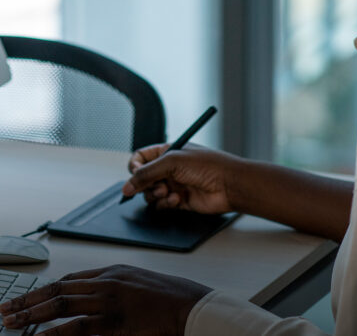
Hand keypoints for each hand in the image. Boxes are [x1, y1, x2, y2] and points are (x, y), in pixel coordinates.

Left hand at [0, 265, 211, 334]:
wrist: (195, 308)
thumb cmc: (173, 300)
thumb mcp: (140, 286)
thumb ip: (116, 290)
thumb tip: (92, 301)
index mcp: (113, 272)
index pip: (68, 280)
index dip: (43, 290)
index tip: (25, 298)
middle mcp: (106, 282)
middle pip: (57, 289)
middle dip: (28, 300)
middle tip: (5, 310)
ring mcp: (109, 302)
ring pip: (60, 305)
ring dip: (31, 314)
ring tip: (10, 322)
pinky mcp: (114, 323)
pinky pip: (76, 328)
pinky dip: (54, 334)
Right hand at [121, 144, 244, 213]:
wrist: (229, 184)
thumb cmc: (208, 165)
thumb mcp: (172, 162)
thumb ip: (146, 173)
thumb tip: (127, 186)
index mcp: (167, 152)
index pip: (141, 158)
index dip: (135, 167)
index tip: (136, 174)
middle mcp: (169, 168)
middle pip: (144, 178)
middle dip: (146, 184)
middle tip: (157, 185)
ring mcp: (174, 185)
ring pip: (151, 193)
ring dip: (156, 195)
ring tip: (167, 192)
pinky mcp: (180, 201)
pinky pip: (162, 204)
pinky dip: (166, 204)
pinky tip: (178, 199)